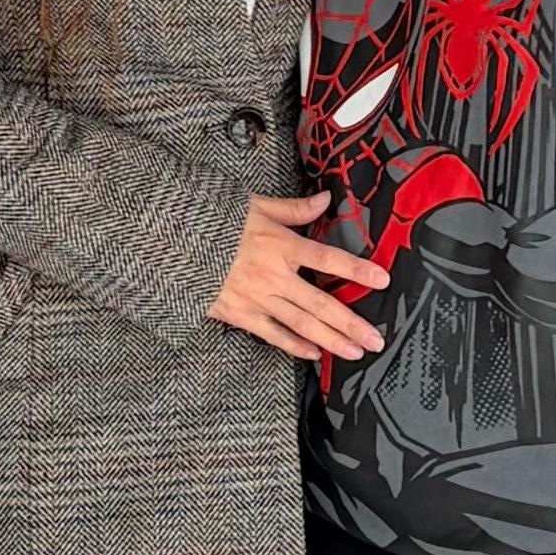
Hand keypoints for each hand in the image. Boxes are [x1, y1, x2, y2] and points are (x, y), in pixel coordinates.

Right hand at [210, 190, 386, 363]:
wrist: (173, 242)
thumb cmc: (215, 220)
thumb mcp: (256, 205)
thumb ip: (294, 208)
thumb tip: (327, 198)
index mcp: (281, 245)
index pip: (328, 259)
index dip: (356, 270)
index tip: (382, 280)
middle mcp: (274, 275)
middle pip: (321, 304)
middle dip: (351, 323)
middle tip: (376, 341)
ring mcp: (257, 298)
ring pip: (302, 325)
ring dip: (331, 340)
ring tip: (355, 353)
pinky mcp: (239, 314)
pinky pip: (272, 335)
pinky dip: (294, 346)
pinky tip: (314, 355)